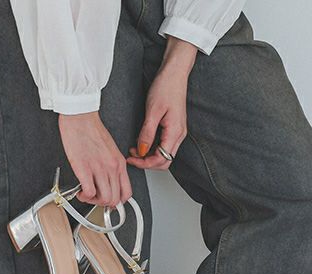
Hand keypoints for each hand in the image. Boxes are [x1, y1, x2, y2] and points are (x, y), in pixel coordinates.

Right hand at [58, 112, 131, 206]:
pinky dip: (84, 196)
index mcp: (120, 163)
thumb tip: (108, 180)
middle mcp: (112, 168)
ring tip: (87, 195)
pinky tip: (80, 191)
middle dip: (104, 203)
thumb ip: (111, 166)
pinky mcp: (84, 168)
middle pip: (115, 200)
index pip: (127, 193)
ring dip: (94, 201)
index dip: (118, 202)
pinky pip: (89, 192)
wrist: (80, 116)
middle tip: (95, 198)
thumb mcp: (110, 149)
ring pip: (104, 199)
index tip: (109, 200)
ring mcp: (99, 169)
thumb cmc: (91, 130)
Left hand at [127, 37, 196, 170]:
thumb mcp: (153, 111)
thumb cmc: (166, 86)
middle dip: (148, 162)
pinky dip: (153, 147)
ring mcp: (178, 132)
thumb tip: (141, 151)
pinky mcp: (175, 128)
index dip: (145, 162)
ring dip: (150, 155)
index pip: (161, 159)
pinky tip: (143, 142)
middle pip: (165, 161)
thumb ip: (147, 133)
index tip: (132, 159)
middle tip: (132, 157)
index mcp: (175, 132)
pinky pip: (165, 145)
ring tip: (135, 149)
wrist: (175, 73)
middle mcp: (179, 135)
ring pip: (165, 155)